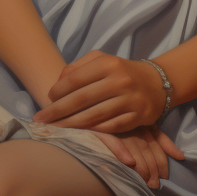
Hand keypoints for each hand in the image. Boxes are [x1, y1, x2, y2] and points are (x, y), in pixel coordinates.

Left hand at [35, 50, 166, 132]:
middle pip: (81, 99)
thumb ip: (77, 68)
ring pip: (94, 116)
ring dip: (71, 125)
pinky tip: (80, 134)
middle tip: (40, 120)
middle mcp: (120, 80)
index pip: (75, 79)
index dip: (57, 92)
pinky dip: (93, 132)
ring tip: (55, 130)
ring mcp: (130, 99)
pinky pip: (110, 128)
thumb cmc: (121, 72)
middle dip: (57, 112)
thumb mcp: (102, 61)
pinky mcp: (138, 116)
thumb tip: (57, 85)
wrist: (157, 84)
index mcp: (109, 63)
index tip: (47, 100)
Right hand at [93, 126, 185, 189]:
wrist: (99, 118)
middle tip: (155, 184)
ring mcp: (121, 131)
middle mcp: (136, 128)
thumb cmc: (127, 127)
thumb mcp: (148, 130)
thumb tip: (181, 156)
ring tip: (146, 182)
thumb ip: (164, 142)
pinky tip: (129, 163)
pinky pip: (115, 144)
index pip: (159, 144)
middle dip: (154, 169)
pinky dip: (122, 153)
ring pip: (135, 150)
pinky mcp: (105, 133)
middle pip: (149, 151)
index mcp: (147, 126)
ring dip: (142, 167)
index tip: (165, 176)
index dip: (163, 162)